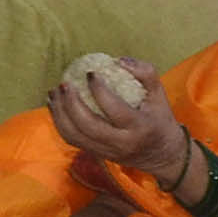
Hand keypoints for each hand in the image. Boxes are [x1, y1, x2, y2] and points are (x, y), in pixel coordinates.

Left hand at [46, 57, 180, 172]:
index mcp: (140, 128)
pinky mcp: (96, 155)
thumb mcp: (160, 95)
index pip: (115, 109)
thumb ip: (145, 73)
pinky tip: (56, 105)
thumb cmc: (159, 118)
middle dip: (72, 103)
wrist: (162, 155)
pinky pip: (72, 140)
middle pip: (88, 126)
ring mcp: (106, 152)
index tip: (91, 73)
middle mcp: (121, 143)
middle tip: (65, 84)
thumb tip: (118, 60)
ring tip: (55, 92)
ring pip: (75, 136)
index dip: (99, 91)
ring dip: (60, 113)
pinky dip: (60, 122)